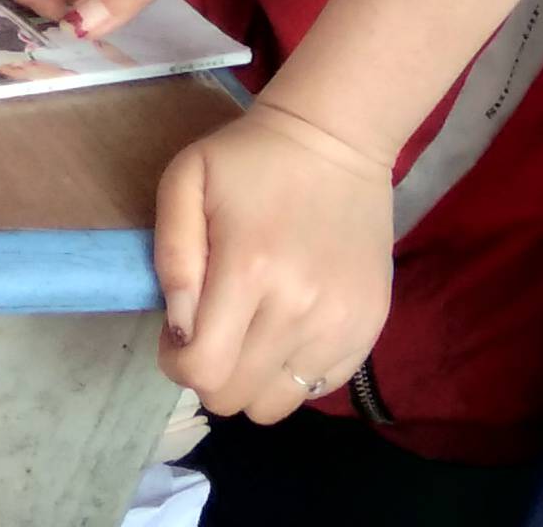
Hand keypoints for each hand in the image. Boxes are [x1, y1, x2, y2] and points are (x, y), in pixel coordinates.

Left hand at [155, 104, 397, 423]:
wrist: (337, 138)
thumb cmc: (251, 159)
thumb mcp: (186, 182)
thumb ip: (172, 258)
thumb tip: (179, 328)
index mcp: (249, 271)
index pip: (203, 370)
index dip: (177, 364)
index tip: (178, 336)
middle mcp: (300, 308)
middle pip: (236, 397)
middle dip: (210, 374)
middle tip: (212, 331)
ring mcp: (342, 322)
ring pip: (276, 405)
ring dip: (252, 379)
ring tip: (250, 334)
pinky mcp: (370, 325)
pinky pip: (318, 389)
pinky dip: (292, 374)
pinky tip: (287, 331)